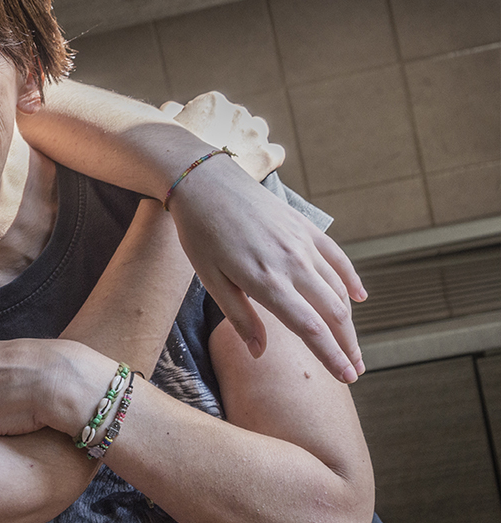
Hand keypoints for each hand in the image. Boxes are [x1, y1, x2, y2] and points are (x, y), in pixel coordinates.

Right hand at [161, 91, 283, 180]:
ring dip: (251, 144)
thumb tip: (174, 107)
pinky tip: (256, 170)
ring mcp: (254, 133)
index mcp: (214, 101)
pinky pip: (275, 154)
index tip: (205, 140)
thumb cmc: (166, 155)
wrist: (181, 180)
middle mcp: (238, 112)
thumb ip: (170, 112)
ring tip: (237, 163)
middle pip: (240, 119)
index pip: (220, 108)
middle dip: (233, 133)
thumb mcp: (161, 126)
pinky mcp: (267, 156)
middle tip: (218, 155)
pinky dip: (268, 160)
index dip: (211, 126)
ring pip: (259, 133)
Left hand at [167, 160, 367, 382]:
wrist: (205, 181)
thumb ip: (240, 317)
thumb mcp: (210, 279)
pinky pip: (337, 258)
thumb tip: (260, 353)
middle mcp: (292, 263)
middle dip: (347, 346)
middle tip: (356, 371)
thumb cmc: (200, 233)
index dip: (331, 356)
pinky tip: (359, 299)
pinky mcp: (305, 227)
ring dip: (349, 321)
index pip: (310, 328)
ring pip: (338, 289)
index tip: (347, 378)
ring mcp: (303, 243)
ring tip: (352, 345)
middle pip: (333, 313)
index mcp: (266, 281)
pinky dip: (350, 280)